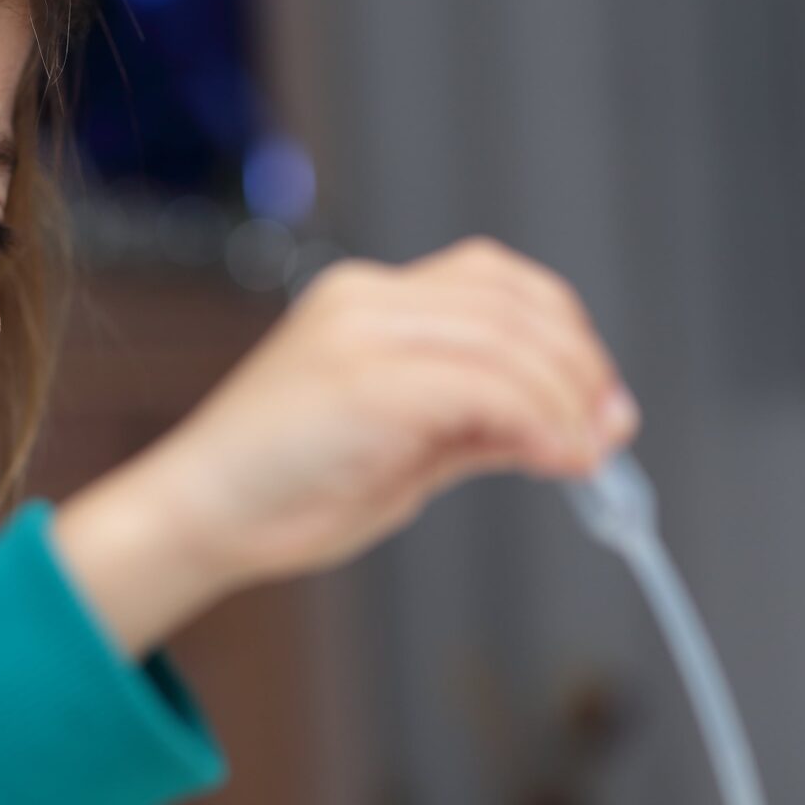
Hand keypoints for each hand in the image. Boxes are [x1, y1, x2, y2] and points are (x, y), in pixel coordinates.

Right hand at [53, 238, 635, 653]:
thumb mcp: (407, 452)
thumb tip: (577, 430)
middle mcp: (368, 299)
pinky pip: (482, 384)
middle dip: (580, 368)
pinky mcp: (363, 380)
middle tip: (610, 432)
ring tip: (589, 457)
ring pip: (508, 338)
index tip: (601, 403)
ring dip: (566, 401)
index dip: (566, 337)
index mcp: (372, 302)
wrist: (195, 519)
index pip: (497, 285)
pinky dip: (537, 422)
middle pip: (515, 302)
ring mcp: (363, 331)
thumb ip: (481, 427)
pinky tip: (556, 460)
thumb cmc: (285, 493)